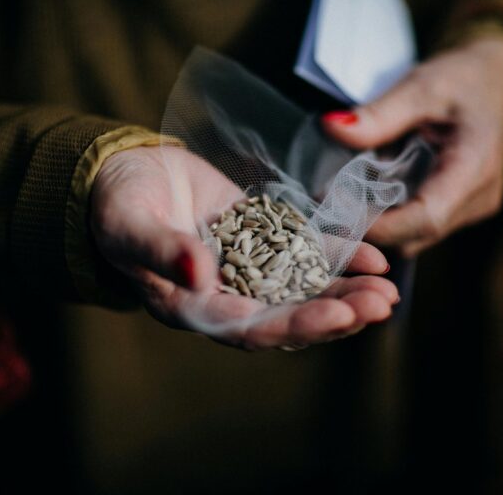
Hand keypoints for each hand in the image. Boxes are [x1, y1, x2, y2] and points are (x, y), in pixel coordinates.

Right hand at [90, 145, 398, 349]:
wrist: (125, 176)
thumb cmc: (114, 207)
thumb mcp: (129, 226)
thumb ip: (162, 250)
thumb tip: (200, 275)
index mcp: (191, 307)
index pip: (248, 327)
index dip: (294, 325)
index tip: (339, 317)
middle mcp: (225, 296)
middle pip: (287, 314)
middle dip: (336, 312)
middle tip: (382, 304)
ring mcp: (247, 267)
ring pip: (302, 287)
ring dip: (345, 289)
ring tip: (388, 288)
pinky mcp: (261, 237)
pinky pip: (303, 251)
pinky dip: (336, 254)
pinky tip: (372, 254)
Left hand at [323, 37, 502, 256]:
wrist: (497, 80)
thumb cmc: (464, 79)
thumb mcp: (418, 87)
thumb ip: (378, 114)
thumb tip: (331, 127)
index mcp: (475, 168)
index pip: (426, 218)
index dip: (379, 225)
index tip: (336, 211)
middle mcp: (478, 199)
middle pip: (416, 234)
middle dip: (368, 227)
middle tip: (327, 200)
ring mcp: (471, 209)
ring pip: (415, 237)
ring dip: (376, 223)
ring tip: (342, 195)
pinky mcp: (461, 210)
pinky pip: (419, 227)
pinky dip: (389, 216)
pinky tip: (366, 194)